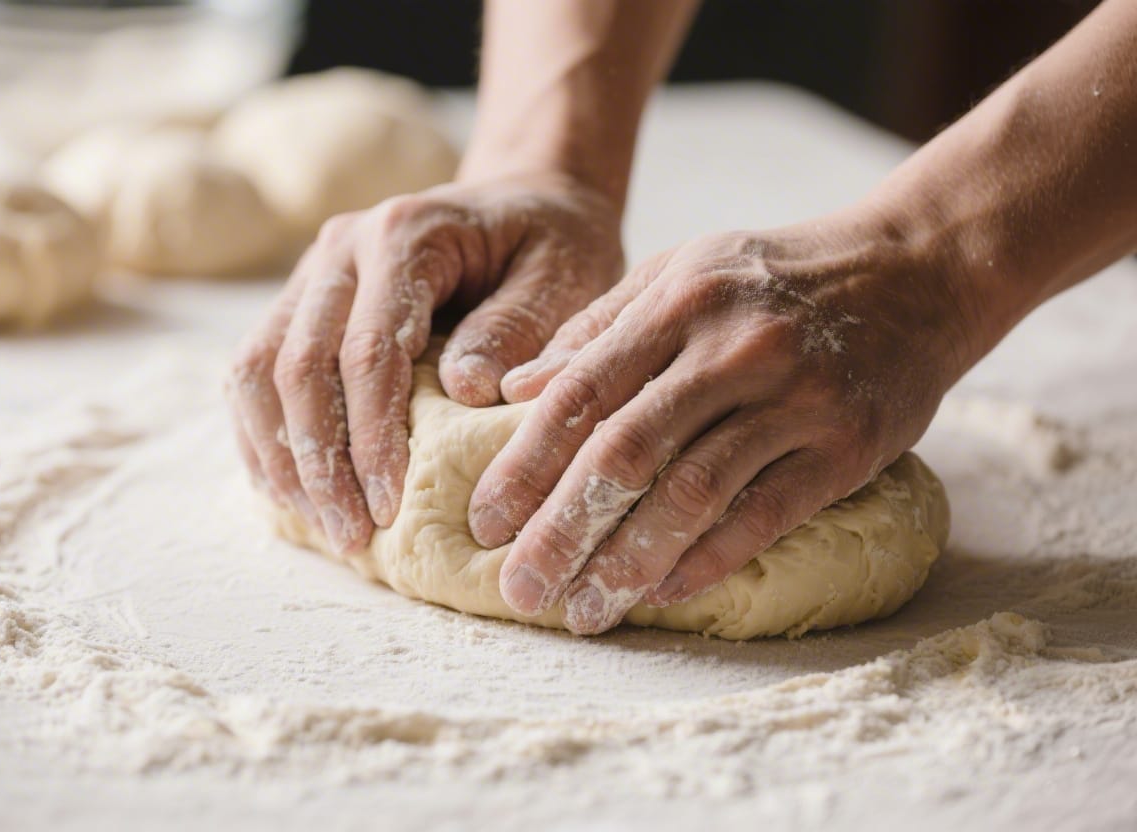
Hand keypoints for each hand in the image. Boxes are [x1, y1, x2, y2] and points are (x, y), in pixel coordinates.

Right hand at [228, 172, 623, 552]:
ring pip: (257, 369)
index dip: (371, 437)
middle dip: (318, 462)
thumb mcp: (565, 275)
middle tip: (351, 537)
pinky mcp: (302, 300)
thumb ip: (518, 327)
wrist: (525, 201)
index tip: (390, 508)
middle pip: (297, 364)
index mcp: (405, 235)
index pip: (367, 350)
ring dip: (280, 455)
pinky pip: (257, 369)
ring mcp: (313, 271)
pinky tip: (292, 491)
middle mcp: (342, 248)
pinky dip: (264, 434)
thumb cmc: (554, 245)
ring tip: (320, 525)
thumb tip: (465, 391)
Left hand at [469, 211, 979, 633]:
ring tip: (584, 610)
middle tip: (520, 588)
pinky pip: (764, 515)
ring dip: (629, 561)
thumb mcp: (683, 270)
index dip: (526, 464)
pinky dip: (707, 559)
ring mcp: (794, 398)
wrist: (917, 269)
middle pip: (625, 453)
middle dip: (561, 529)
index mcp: (678, 301)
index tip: (485, 522)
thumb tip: (514, 386)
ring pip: (692, 494)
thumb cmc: (777, 275)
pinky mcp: (844, 445)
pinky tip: (661, 592)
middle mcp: (732, 349)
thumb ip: (598, 326)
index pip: (581, 392)